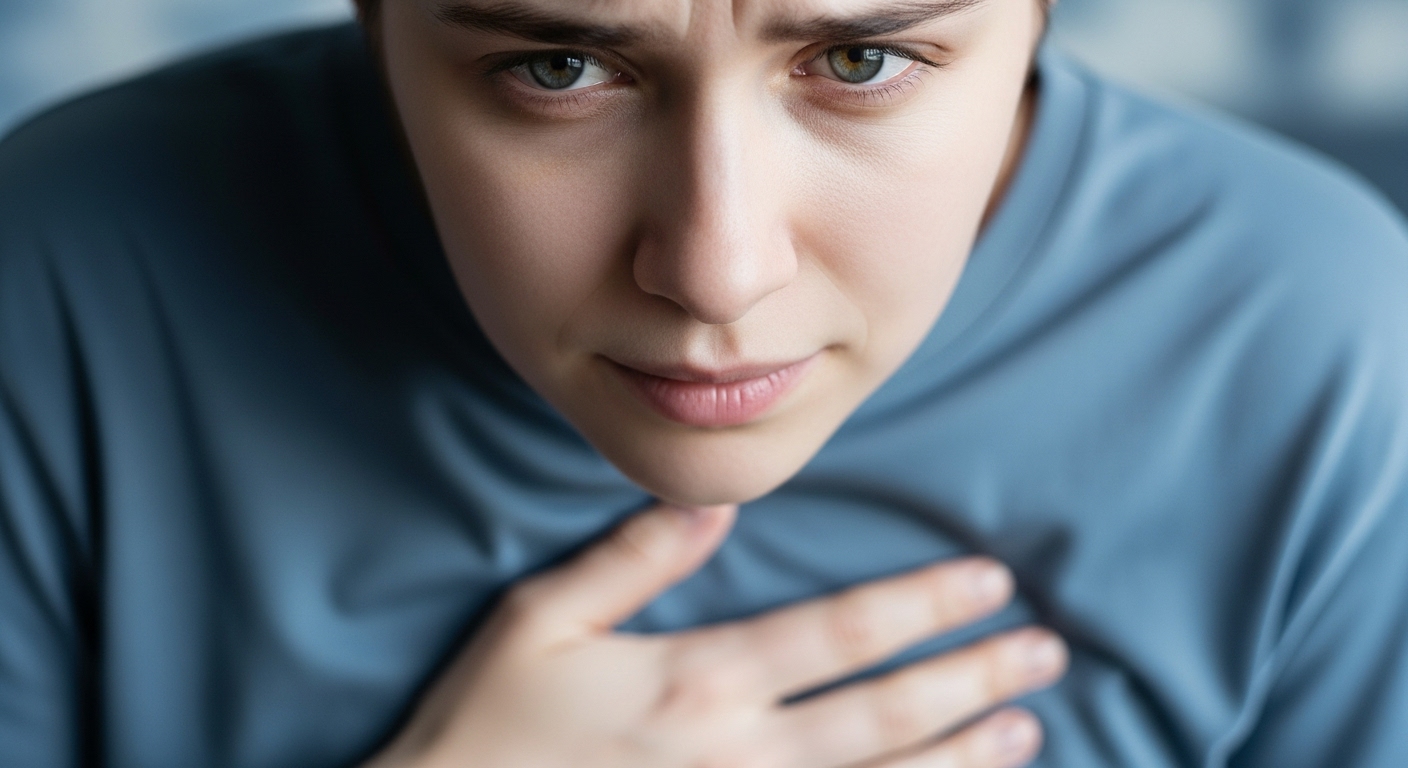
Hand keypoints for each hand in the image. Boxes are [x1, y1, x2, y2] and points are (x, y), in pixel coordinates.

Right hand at [366, 504, 1065, 767]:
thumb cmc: (485, 729)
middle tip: (1048, 651)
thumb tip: (719, 506)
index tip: (989, 582)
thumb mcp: (538, 624)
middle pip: (886, 713)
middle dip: (975, 678)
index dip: (923, 605)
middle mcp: (741, 757)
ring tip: (1028, 729)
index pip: (840, 634)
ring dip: (962, 758)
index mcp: (698, 682)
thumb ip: (630, 559)